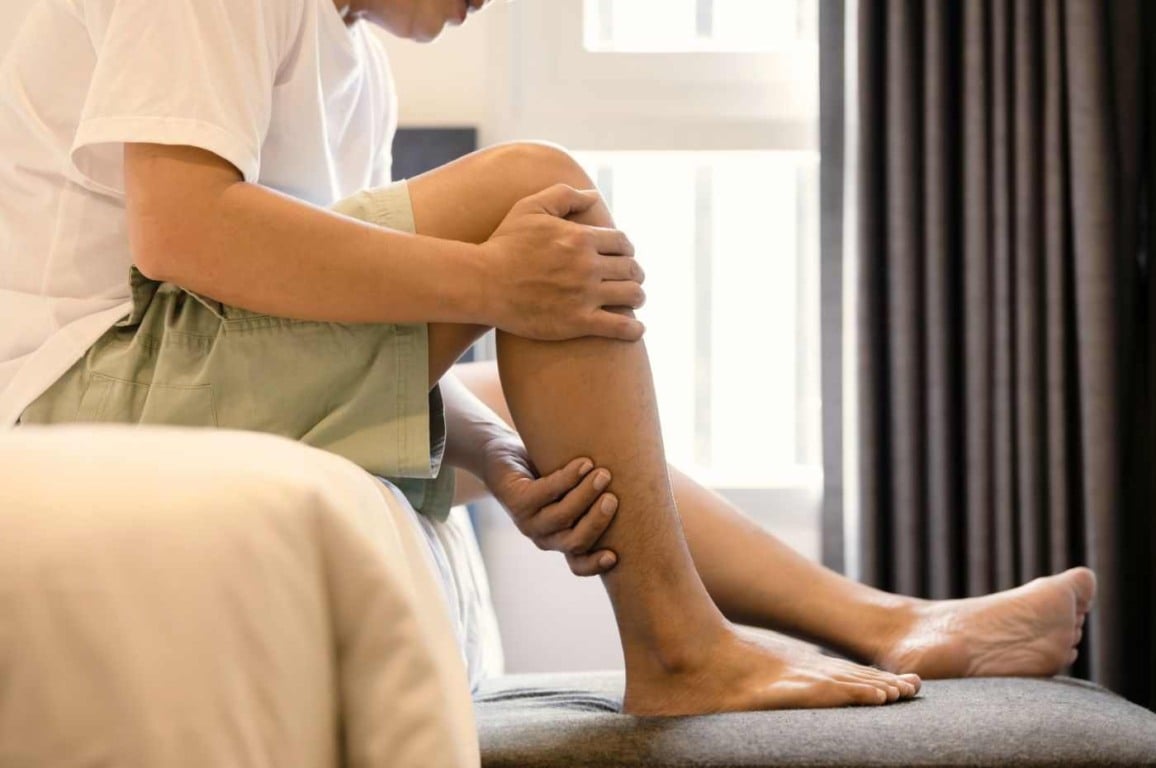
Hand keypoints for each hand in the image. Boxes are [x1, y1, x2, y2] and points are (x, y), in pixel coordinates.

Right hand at [478, 184, 646, 341]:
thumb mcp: (530, 207)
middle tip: (633, 278)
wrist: (483, 283)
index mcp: (581, 237)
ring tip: (635, 300)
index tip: (624, 256)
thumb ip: (564, 195)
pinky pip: (619, 327)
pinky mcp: (578, 322)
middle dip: (635, 272)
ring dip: (637, 297)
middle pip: (631, 268)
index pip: (622, 242)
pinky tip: (637, 330)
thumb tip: (594, 196)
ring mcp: (585, 295)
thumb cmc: (504, 244)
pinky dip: (633, 329)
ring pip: (631, 295)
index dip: (626, 249)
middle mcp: (588, 265)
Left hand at [481, 437, 618, 575]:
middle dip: (597, 522)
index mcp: (561, 540)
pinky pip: (546, 492)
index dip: (595, 565)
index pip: (579, 564)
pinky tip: (583, 464)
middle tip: (613, 498)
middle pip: (575, 542)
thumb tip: (641, 489)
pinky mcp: (517, 501)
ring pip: (562, 517)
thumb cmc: (547, 474)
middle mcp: (545, 536)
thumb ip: (597, 497)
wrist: (502, 457)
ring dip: (585, 495)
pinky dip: (568, 478)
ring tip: (602, 473)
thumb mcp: (573, 491)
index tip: (615, 556)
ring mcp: (528, 521)